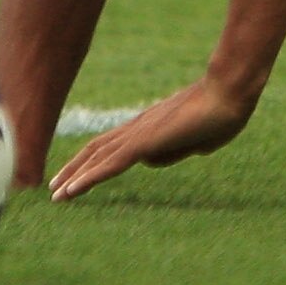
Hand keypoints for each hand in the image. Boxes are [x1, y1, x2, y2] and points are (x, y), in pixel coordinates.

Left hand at [47, 75, 254, 201]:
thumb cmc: (223, 112)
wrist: (230, 90)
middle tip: (55, 187)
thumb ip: (173, 151)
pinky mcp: (145, 141)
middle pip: (98, 148)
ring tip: (55, 195)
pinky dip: (87, 179)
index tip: (79, 174)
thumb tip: (150, 162)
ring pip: (98, 157)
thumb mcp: (196, 141)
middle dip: (75, 168)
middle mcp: (139, 126)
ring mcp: (140, 132)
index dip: (94, 159)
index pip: (113, 144)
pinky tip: (71, 192)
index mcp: (151, 126)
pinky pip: (109, 164)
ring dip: (74, 176)